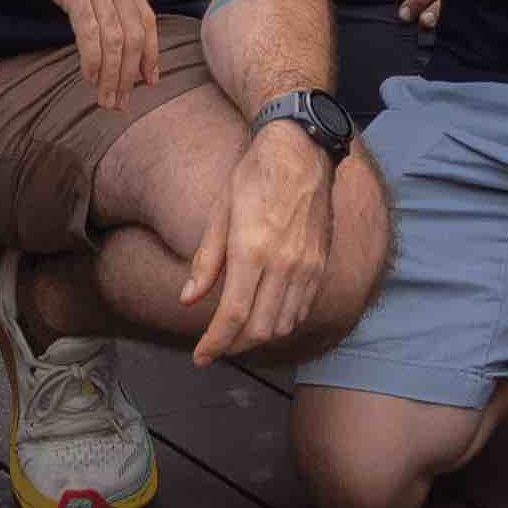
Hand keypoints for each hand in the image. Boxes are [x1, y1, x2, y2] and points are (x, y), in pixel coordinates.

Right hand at [0, 0, 161, 113]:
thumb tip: (94, 1)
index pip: (146, 18)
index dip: (150, 52)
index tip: (149, 79)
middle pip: (135, 35)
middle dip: (131, 74)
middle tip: (122, 102)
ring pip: (116, 40)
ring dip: (113, 76)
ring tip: (105, 100)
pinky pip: (91, 31)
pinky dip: (94, 59)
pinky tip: (89, 76)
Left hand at [185, 110, 342, 362]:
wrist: (301, 150)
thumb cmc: (253, 175)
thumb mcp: (219, 212)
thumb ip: (205, 262)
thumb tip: (187, 299)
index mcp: (253, 251)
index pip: (233, 316)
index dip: (215, 343)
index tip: (200, 357)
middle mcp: (284, 264)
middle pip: (260, 329)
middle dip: (234, 345)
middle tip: (215, 346)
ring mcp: (307, 266)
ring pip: (284, 324)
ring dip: (258, 337)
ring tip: (237, 333)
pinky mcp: (321, 264)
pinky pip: (302, 308)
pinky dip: (282, 321)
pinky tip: (265, 315)